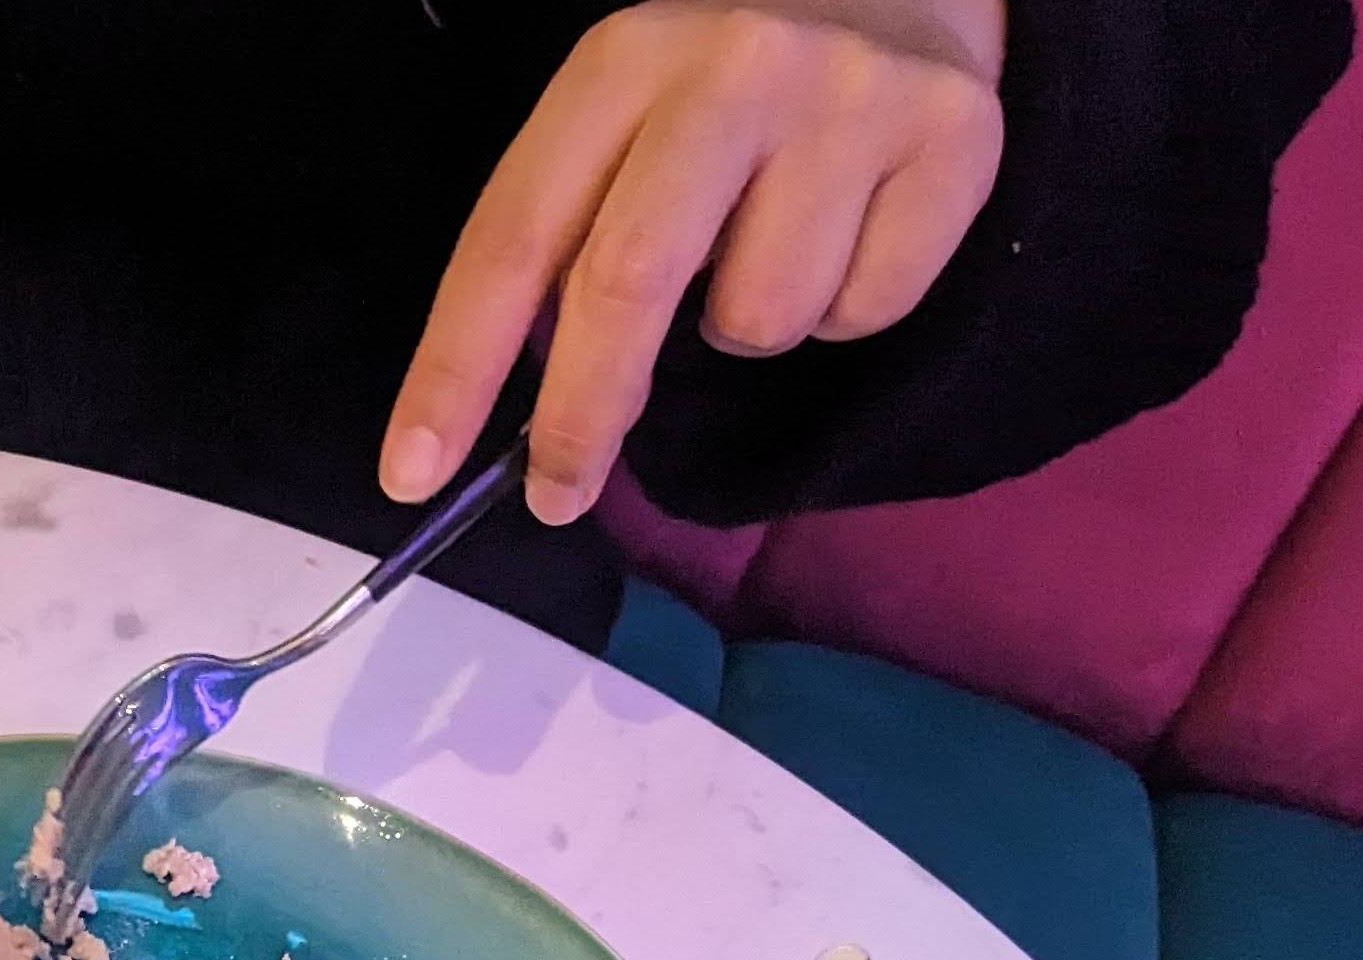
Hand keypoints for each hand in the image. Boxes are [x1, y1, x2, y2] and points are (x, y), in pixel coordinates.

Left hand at [380, 0, 1003, 523]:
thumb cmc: (728, 103)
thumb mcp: (625, 136)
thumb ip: (566, 252)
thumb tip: (506, 427)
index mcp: (621, 64)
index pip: (513, 238)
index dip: (456, 369)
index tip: (412, 475)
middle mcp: (733, 65)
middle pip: (627, 284)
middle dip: (581, 417)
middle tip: (559, 492)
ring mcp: (847, 96)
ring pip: (758, 315)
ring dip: (743, 331)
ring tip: (767, 253)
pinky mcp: (951, 138)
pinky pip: (858, 311)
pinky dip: (843, 310)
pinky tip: (847, 233)